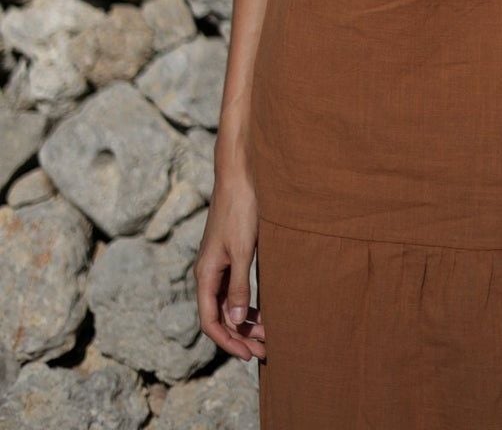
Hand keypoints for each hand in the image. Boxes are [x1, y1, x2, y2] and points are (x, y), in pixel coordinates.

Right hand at [193, 170, 266, 362]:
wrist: (240, 175)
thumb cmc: (240, 210)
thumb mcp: (242, 250)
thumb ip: (239, 285)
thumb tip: (236, 319)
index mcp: (205, 275)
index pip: (211, 321)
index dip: (228, 342)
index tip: (248, 355)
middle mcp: (208, 273)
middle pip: (220, 316)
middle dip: (240, 336)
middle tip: (264, 351)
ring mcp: (218, 264)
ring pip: (228, 304)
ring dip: (245, 321)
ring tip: (268, 335)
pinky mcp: (230, 255)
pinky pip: (234, 289)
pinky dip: (247, 303)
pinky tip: (262, 310)